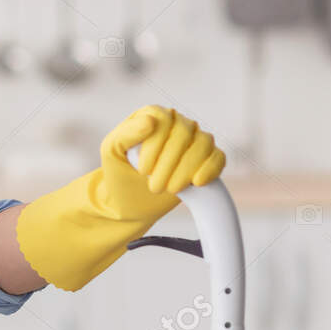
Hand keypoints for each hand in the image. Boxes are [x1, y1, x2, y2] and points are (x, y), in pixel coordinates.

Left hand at [15, 105, 225, 291]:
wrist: (119, 209)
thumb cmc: (112, 183)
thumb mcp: (111, 157)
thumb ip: (126, 134)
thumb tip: (150, 119)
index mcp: (149, 119)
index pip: (167, 120)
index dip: (159, 146)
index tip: (144, 172)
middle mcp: (173, 128)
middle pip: (188, 133)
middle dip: (170, 163)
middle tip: (153, 186)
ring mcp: (190, 145)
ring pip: (204, 145)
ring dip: (188, 169)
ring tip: (167, 189)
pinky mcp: (203, 164)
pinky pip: (219, 159)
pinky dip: (212, 170)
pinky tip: (197, 184)